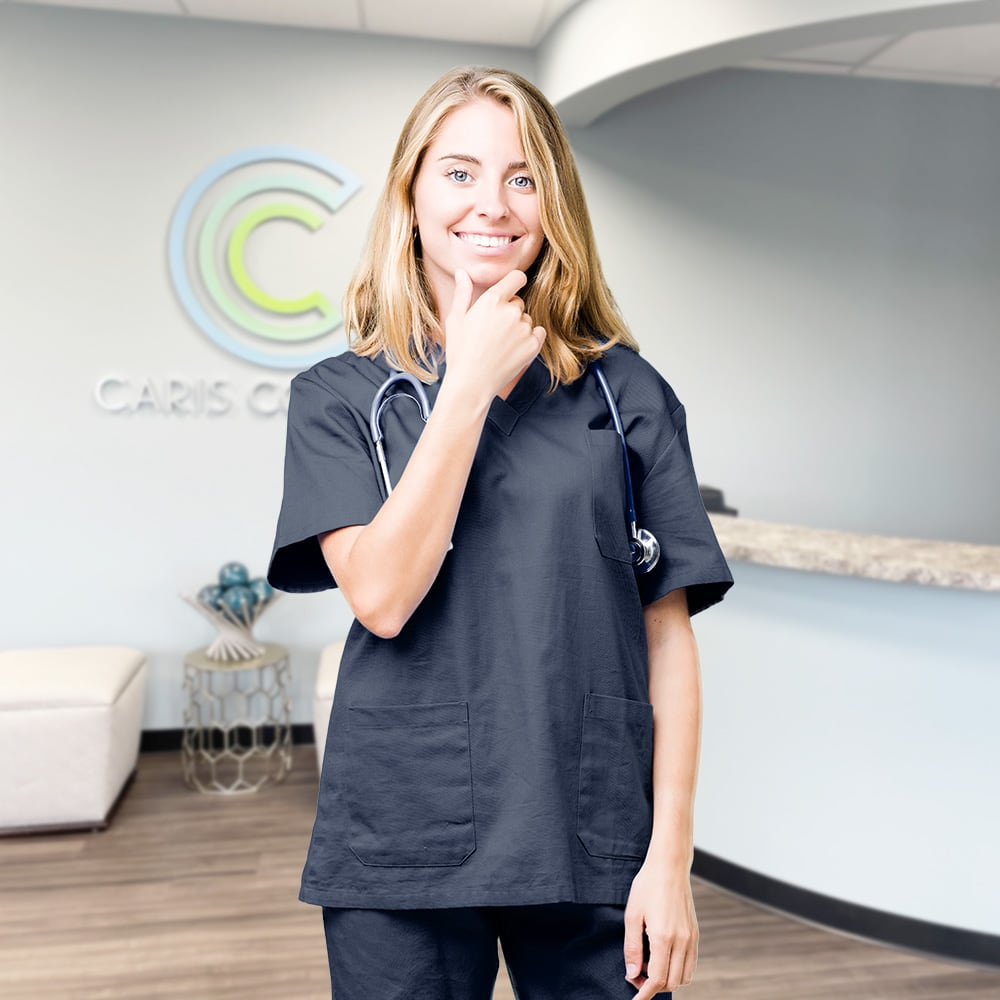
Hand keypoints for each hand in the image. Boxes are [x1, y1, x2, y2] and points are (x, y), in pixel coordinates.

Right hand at [442, 268, 545, 402]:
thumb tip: (462, 272)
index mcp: (492, 300)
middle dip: (509, 312)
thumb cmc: (460, 352)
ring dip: (518, 327)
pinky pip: (538, 333)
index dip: (515, 282)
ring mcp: (524, 328)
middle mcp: (511, 311)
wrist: (471, 383)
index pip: (517, 277)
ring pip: (526, 319)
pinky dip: (530, 339)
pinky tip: (513, 349)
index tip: (511, 290)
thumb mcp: (456, 320)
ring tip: (500, 345)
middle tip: (493, 332)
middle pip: (519, 302)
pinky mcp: (533, 345)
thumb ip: (463, 293)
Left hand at [623, 860, 698, 996]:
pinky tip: (663, 959)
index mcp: (663, 937)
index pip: (656, 979)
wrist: (670, 866)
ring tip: (649, 965)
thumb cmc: (648, 886)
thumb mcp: (632, 915)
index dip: (644, 993)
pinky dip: (678, 971)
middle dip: (653, 987)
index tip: (635, 999)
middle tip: (636, 975)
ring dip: (666, 980)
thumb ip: (632, 947)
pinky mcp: (695, 934)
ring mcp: (691, 938)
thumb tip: (632, 974)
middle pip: (670, 983)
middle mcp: (681, 941)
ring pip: (683, 977)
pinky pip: (690, 965)